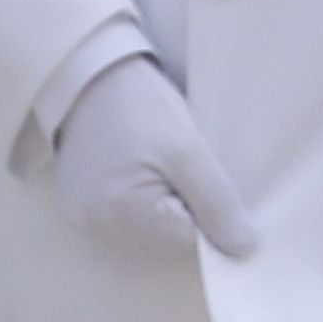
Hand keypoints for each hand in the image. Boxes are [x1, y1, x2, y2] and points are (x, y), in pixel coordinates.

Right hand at [42, 51, 260, 259]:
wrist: (90, 73)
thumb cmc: (140, 104)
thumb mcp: (187, 148)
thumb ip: (217, 201)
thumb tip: (244, 248)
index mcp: (122, 215)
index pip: (188, 243)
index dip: (208, 215)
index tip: (204, 178)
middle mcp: (96, 227)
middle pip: (165, 242)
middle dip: (185, 211)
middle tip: (182, 168)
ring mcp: (83, 220)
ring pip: (147, 234)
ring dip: (163, 207)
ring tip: (156, 166)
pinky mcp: (78, 209)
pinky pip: (124, 221)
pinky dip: (140, 202)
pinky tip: (138, 171)